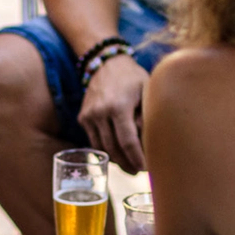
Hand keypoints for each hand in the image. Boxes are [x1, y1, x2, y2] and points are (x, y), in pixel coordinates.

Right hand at [76, 54, 148, 172]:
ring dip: (116, 161)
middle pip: (114, 148)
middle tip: (139, 172)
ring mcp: (89, 116)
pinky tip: (117, 154)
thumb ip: (148, 116)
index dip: (137, 158)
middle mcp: (100, 112)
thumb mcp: (146, 91)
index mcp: (118, 105)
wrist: (105, 63)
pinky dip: (106, 150)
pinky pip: (95, 141)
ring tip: (129, 167)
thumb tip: (151, 143)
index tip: (146, 168)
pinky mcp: (83, 118)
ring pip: (102, 148)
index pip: (128, 141)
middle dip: (127, 164)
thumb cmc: (132, 78)